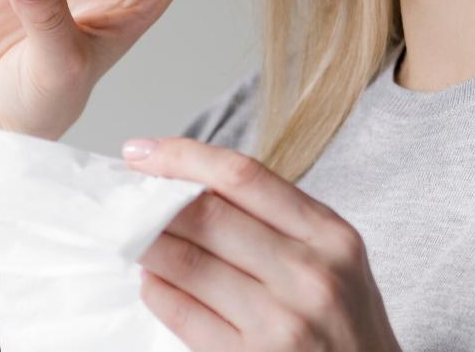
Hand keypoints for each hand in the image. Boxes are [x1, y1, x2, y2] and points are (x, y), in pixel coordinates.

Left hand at [121, 138, 401, 351]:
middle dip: (155, 202)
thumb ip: (277, 218)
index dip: (182, 156)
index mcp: (329, 233)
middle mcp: (309, 274)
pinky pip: (185, 316)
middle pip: (207, 215)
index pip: (241, 175)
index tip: (141, 151)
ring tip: (134, 236)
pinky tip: (152, 280)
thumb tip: (192, 183)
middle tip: (128, 198)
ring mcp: (282, 324)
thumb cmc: (345, 323)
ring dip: (148, 245)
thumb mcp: (333, 257)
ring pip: (188, 263)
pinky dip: (158, 291)